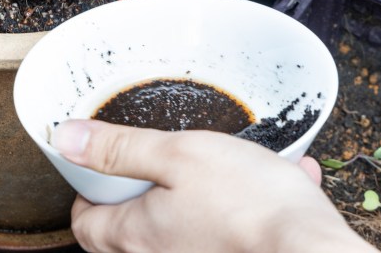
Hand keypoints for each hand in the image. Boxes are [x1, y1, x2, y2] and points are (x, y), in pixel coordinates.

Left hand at [52, 119, 375, 252]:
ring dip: (206, 193)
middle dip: (144, 192)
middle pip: (129, 230)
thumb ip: (120, 148)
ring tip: (236, 163)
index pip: (85, 223)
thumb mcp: (179, 154)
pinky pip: (231, 230)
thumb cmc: (248, 203)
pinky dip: (248, 206)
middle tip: (162, 161)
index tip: (104, 166)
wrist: (313, 249)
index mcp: (136, 234)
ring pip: (186, 226)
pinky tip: (281, 178)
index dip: (88, 191)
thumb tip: (67, 139)